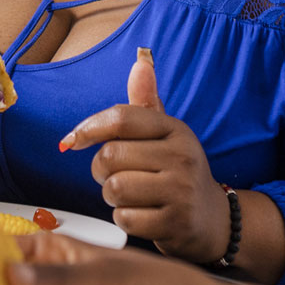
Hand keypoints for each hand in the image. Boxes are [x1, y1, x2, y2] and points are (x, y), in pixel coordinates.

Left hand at [57, 49, 229, 262]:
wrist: (212, 219)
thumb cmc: (176, 171)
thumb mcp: (165, 134)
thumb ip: (146, 102)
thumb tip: (141, 61)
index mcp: (175, 129)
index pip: (121, 117)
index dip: (89, 128)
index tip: (73, 141)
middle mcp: (182, 156)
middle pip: (110, 155)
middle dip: (101, 169)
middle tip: (115, 175)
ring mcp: (181, 191)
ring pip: (114, 188)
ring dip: (112, 196)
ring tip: (130, 195)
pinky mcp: (175, 223)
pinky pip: (125, 218)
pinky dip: (124, 218)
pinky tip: (142, 215)